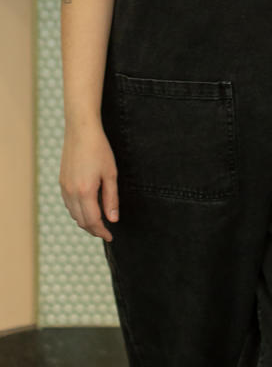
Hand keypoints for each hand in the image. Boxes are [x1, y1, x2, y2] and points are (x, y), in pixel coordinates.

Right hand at [60, 124, 118, 240]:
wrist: (81, 131)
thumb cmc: (99, 149)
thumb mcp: (111, 174)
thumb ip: (111, 198)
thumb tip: (113, 219)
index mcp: (85, 192)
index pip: (93, 221)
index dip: (102, 231)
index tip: (110, 236)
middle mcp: (71, 193)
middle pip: (81, 221)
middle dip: (94, 229)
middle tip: (106, 231)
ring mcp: (64, 188)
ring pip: (74, 214)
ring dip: (85, 221)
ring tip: (98, 221)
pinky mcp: (62, 183)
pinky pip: (69, 204)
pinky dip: (78, 211)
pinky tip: (87, 207)